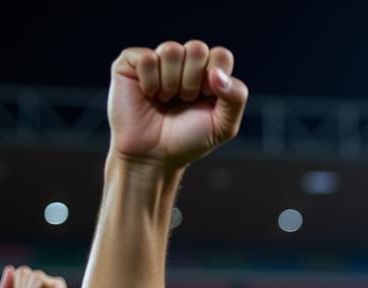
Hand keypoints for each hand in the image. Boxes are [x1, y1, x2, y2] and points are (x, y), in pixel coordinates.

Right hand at [108, 41, 247, 169]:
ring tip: (165, 100)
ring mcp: (158, 59)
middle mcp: (183, 61)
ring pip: (171, 50)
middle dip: (192, 82)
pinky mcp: (131, 62)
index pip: (221, 55)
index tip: (206, 100)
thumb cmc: (188, 141)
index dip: (215, 80)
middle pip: (197, 49)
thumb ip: (236, 98)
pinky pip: (147, 58)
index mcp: (207, 72)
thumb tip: (217, 72)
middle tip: (183, 101)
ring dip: (170, 84)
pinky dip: (150, 83)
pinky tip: (148, 95)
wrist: (154, 157)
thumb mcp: (223, 126)